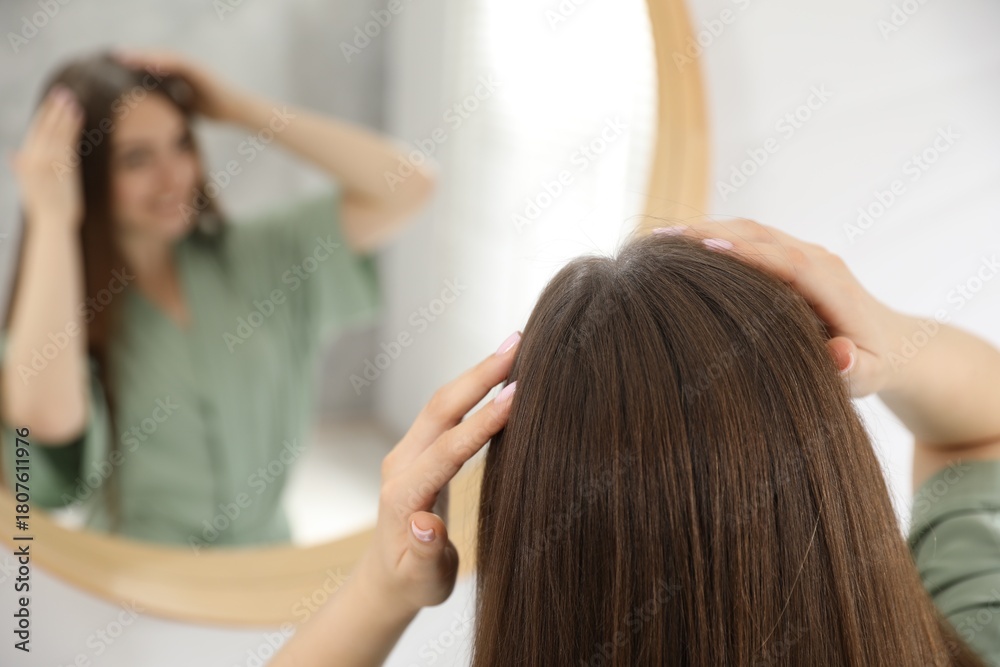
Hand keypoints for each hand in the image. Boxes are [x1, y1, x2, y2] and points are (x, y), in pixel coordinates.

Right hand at [10, 85, 85, 229]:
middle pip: (44, 128)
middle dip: (53, 109)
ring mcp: (47, 162)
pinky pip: (66, 141)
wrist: (53, 221)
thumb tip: (13, 155)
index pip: (35, 132)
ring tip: (72, 99)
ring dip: (64, 114)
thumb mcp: (29, 185)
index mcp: (25, 161)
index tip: (53, 102)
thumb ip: (21, 167)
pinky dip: (71, 126)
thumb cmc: (44, 206)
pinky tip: (77, 115)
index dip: (44, 115)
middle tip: (62, 92)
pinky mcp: (60, 167)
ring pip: (56, 131)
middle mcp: (33, 159)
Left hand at [111, 48, 246, 121]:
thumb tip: (157, 116)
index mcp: (181, 75)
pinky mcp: (200, 70)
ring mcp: (193, 66)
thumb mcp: (189, 108)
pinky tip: (148, 62)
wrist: (241, 110)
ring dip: (143, 55)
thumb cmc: (219, 110)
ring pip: (164, 57)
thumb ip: (175, 105)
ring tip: (123, 56)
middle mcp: (186, 67)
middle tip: (113, 56)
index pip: (154, 67)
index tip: (116, 66)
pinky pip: (178, 63)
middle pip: (156, 58)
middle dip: (135, 56)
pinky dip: (162, 61)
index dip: (136, 65)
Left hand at [357, 333, 520, 615]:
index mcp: (404, 494)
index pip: (449, 449)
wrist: (388, 577)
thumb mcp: (422, 580)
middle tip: (518, 343)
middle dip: (481, 374)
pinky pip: (446, 410)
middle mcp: (401, 463)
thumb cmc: (412, 583)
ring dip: (477, 373)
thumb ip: (425, 554)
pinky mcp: (418, 448)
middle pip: (443, 408)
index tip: (517, 393)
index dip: (484, 421)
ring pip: (444, 402)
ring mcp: (408, 452)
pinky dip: (472, 386)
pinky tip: (497, 371)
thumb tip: (426, 524)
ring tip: (515, 346)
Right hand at [655, 220, 903, 397]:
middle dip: (711, 232)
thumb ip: (854, 370)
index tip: (706, 248)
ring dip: (705, 230)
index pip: (788, 262)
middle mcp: (817, 260)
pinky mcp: (787, 254)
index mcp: (834, 287)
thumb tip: (839, 357)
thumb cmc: (874, 364)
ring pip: (749, 230)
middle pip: (760, 235)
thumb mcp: (869, 376)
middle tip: (661, 241)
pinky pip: (747, 238)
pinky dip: (712, 237)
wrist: (891, 341)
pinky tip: (676, 247)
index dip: (748, 254)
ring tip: (657, 240)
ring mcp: (801, 252)